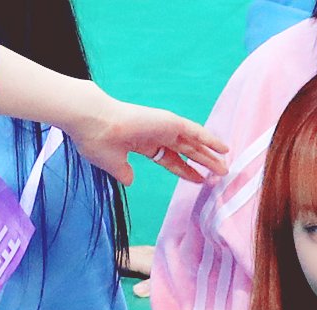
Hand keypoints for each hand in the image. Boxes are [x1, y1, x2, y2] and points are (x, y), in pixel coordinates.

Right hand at [69, 86, 228, 185]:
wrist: (91, 123)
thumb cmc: (96, 141)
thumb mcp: (112, 164)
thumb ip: (123, 173)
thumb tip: (130, 181)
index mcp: (142, 143)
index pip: (170, 159)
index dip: (185, 170)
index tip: (199, 179)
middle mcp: (155, 134)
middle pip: (185, 151)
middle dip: (202, 162)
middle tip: (219, 173)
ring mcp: (162, 127)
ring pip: (193, 143)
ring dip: (210, 154)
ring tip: (225, 165)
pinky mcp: (168, 121)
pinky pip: (194, 132)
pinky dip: (210, 139)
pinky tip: (223, 148)